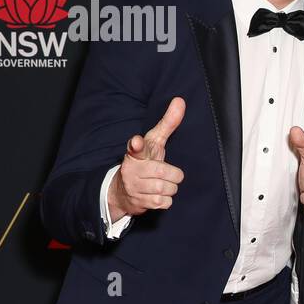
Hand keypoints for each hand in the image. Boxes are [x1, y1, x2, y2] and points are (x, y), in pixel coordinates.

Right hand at [108, 97, 186, 221]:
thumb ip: (167, 123)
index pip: (136, 147)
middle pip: (165, 174)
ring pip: (166, 189)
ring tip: (161, 184)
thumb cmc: (145, 161)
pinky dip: (166, 200)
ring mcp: (133, 187)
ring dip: (170, 188)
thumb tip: (180, 100)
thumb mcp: (154, 142)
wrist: (123, 191)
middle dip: (174, 175)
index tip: (136, 142)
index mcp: (136, 153)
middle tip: (168, 174)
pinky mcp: (138, 202)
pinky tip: (157, 195)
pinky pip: (164, 202)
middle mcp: (132, 169)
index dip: (136, 145)